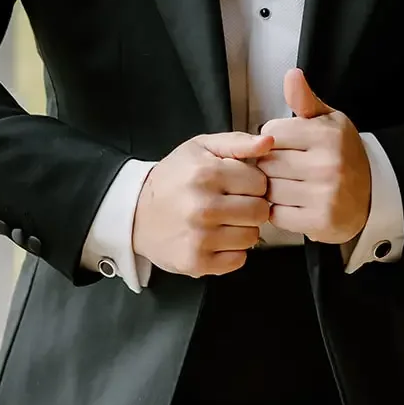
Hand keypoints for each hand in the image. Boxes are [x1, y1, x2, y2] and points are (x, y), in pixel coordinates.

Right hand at [132, 131, 273, 277]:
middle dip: (251, 206)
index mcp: (207, 174)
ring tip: (223, 220)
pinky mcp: (196, 262)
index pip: (261, 183)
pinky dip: (232, 251)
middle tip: (233, 203)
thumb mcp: (201, 148)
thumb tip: (268, 143)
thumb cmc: (174, 178)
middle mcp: (203, 207)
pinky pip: (238, 260)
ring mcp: (199, 238)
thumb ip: (238, 142)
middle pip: (260, 211)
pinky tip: (216, 239)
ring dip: (242, 229)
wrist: (135, 212)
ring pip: (252, 237)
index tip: (237, 184)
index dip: (253, 183)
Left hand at [258, 69, 370, 244]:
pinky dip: (280, 211)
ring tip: (290, 185)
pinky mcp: (321, 221)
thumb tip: (292, 75)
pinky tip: (294, 203)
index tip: (287, 144)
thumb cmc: (343, 154)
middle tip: (288, 167)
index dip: (274, 139)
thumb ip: (305, 100)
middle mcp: (328, 164)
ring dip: (273, 189)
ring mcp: (326, 194)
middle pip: (268, 161)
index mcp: (328, 134)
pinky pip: (278, 215)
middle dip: (271, 165)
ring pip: (270, 189)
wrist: (373, 193)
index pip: (272, 132)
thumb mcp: (329, 120)